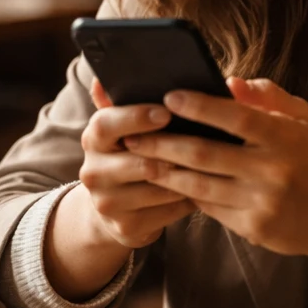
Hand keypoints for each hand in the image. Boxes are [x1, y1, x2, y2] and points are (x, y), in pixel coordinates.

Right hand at [75, 79, 195, 249]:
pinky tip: (208, 190)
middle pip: (135, 160)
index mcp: (93, 139)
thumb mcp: (122, 129)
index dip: (136, 118)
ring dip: (187, 177)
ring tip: (214, 165)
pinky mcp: (126, 228)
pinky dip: (189, 200)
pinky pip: (167, 211)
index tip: (166, 112)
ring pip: (156, 188)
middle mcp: (92, 172)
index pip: (106, 124)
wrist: (115, 209)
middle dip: (171, 152)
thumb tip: (101, 80)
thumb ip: (118, 103)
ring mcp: (107, 203)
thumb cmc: (130, 155)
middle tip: (201, 143)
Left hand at [122, 78, 307, 258]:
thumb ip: (267, 96)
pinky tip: (164, 180)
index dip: (200, 106)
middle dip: (164, 142)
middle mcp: (274, 171)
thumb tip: (228, 80)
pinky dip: (184, 192)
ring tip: (138, 157)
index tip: (169, 96)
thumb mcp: (302, 120)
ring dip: (164, 171)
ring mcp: (262, 204)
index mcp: (286, 138)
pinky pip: (210, 208)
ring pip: (199, 185)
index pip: (237, 117)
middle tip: (133, 132)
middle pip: (206, 154)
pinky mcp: (253, 229)